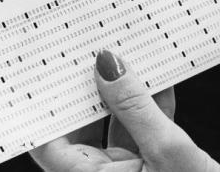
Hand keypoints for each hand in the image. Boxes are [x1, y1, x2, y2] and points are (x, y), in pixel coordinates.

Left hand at [30, 50, 219, 171]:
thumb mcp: (168, 150)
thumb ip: (137, 107)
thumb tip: (109, 68)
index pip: (52, 146)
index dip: (51, 110)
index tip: (53, 76)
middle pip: (83, 130)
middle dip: (90, 92)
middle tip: (92, 58)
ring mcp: (128, 171)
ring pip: (113, 125)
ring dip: (122, 94)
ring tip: (126, 62)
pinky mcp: (150, 164)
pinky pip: (140, 129)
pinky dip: (148, 106)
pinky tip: (157, 80)